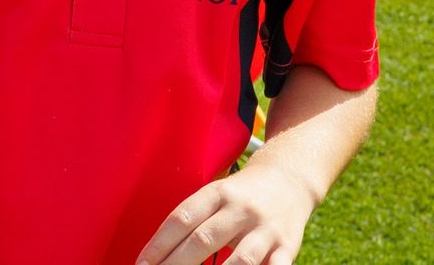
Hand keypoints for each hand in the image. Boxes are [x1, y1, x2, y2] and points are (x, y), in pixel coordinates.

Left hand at [137, 161, 317, 264]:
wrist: (291, 179)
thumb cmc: (242, 193)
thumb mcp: (216, 193)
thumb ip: (194, 217)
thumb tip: (160, 250)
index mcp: (217, 193)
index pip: (181, 219)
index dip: (159, 244)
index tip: (142, 263)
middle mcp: (240, 209)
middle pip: (203, 240)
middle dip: (176, 263)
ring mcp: (265, 230)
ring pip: (239, 260)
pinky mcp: (287, 247)